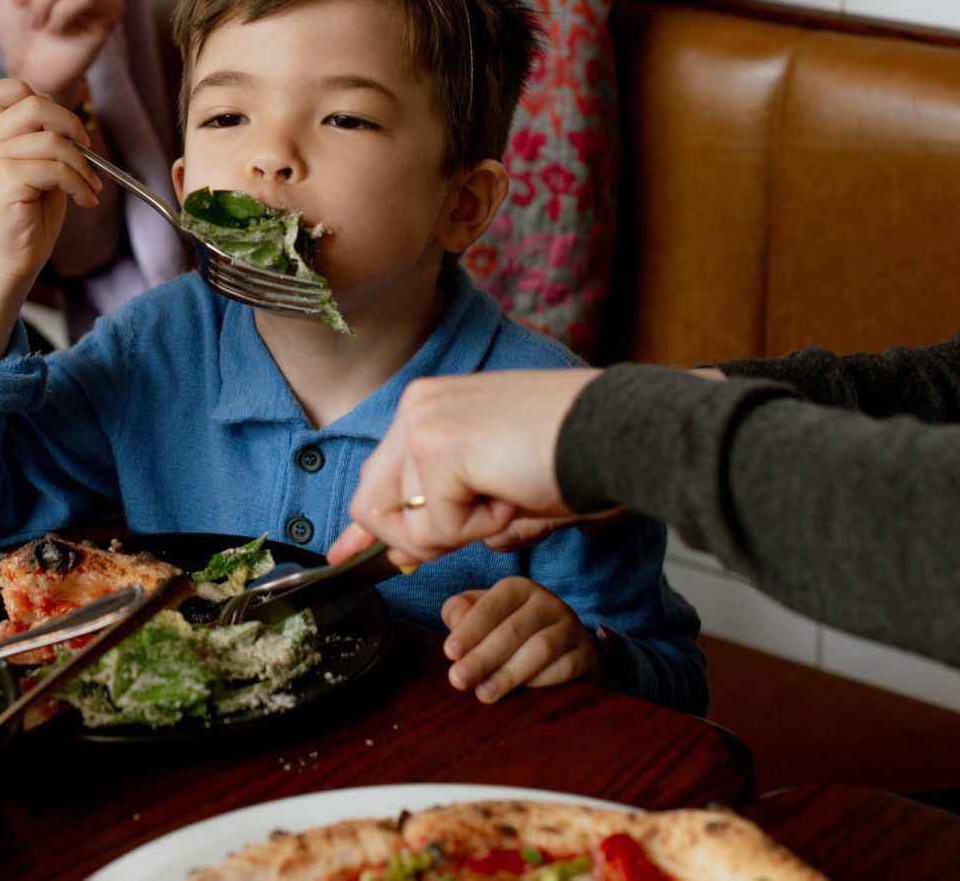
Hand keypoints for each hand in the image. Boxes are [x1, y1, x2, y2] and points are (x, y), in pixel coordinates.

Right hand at [0, 78, 103, 288]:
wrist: (9, 262)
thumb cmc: (28, 217)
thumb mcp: (38, 168)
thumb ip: (43, 139)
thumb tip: (68, 117)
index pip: (0, 89)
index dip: (37, 97)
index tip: (62, 128)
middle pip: (35, 104)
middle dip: (71, 124)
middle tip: (87, 151)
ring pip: (52, 141)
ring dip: (82, 165)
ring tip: (89, 187)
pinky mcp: (4, 180)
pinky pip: (56, 169)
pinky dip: (79, 184)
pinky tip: (84, 200)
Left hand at [330, 369, 605, 565]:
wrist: (617, 431)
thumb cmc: (572, 456)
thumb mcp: (493, 488)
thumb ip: (444, 515)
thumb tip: (398, 554)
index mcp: (431, 405)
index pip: (378, 474)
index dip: (367, 524)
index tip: (342, 555)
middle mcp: (417, 406)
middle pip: (375, 504)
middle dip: (423, 536)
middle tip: (489, 512)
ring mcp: (422, 424)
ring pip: (407, 523)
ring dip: (463, 530)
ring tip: (509, 490)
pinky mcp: (436, 448)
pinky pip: (436, 528)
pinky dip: (478, 528)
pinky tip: (511, 491)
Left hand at [441, 578, 599, 702]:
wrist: (563, 649)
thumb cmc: (510, 631)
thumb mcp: (483, 616)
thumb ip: (462, 613)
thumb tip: (454, 618)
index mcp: (519, 589)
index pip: (493, 605)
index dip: (470, 629)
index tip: (450, 652)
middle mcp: (549, 603)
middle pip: (514, 630)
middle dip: (483, 656)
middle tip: (458, 680)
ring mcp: (571, 628)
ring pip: (541, 648)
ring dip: (509, 673)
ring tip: (483, 693)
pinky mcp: (587, 654)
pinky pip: (564, 668)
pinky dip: (540, 681)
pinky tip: (520, 694)